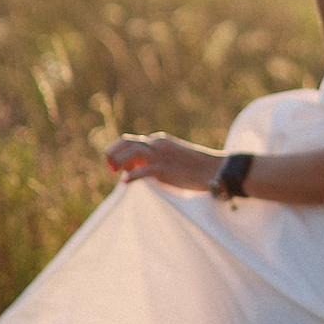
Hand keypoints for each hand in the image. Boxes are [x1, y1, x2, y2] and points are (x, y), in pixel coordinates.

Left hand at [104, 133, 221, 189]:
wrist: (213, 170)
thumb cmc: (193, 168)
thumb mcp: (169, 160)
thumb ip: (152, 161)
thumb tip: (132, 168)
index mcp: (158, 141)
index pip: (129, 141)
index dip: (117, 151)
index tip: (114, 165)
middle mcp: (157, 144)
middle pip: (126, 142)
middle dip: (113, 153)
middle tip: (110, 168)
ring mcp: (160, 155)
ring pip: (132, 152)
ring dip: (119, 161)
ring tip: (114, 172)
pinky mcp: (164, 169)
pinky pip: (143, 170)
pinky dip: (132, 176)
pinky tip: (125, 183)